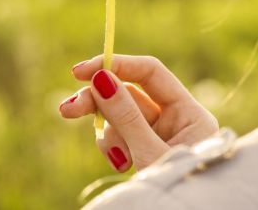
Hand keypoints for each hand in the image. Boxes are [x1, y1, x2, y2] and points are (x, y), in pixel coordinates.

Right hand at [58, 54, 219, 172]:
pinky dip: (112, 147)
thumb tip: (102, 78)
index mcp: (190, 113)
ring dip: (106, 130)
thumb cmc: (178, 193)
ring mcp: (159, 137)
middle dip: (98, 100)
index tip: (82, 71)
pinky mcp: (143, 151)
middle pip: (128, 93)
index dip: (117, 65)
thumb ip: (126, 116)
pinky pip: (119, 137)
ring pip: (119, 117)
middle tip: (67, 110)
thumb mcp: (149, 154)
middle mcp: (176, 121)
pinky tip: (121, 165)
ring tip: (114, 157)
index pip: (150, 73)